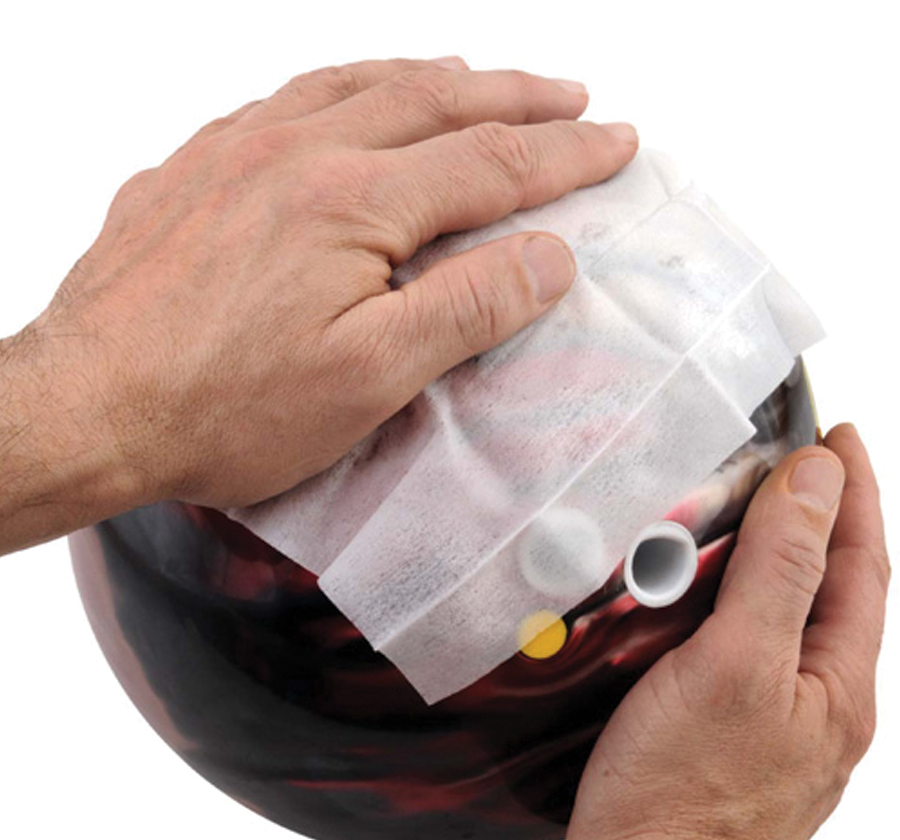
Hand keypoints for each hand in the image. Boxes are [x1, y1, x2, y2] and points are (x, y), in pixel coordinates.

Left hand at [0, 56, 636, 551]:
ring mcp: (237, 150)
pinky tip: (355, 96)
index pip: (491, 162)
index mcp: (351, 202)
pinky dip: (348, 85)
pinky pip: (289, 97)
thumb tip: (547, 256)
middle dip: (516, 97)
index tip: (616, 142)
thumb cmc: (222, 406)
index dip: (566, 153)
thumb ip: (465, 308)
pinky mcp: (195, 167)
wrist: (86, 406)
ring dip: (435, 77)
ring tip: (480, 80)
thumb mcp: (367, 378)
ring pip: (359, 83)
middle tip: (571, 96)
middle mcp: (296, 151)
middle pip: (434, 101)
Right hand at [549, 424, 889, 839]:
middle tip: (806, 462)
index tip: (841, 435)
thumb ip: (781, 572)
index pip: (861, 562)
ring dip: (787, 557)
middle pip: (836, 589)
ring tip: (766, 514)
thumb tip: (815, 484)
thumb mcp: (737, 664)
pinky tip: (718, 601)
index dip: (853, 491)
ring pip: (795, 619)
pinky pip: (757, 648)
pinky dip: (748, 602)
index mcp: (838, 684)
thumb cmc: (682, 794)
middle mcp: (820, 704)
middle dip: (827, 517)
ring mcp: (780, 723)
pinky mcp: (734, 735)